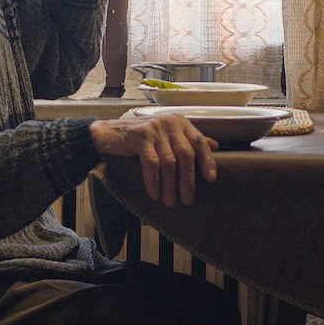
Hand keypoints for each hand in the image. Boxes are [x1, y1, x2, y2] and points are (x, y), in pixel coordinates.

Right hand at [89, 114, 218, 206]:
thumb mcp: (168, 136)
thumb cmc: (141, 138)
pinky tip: (154, 194)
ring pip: (169, 162)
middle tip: (187, 200)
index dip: (207, 161)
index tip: (211, 179)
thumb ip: (189, 139)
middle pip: (186, 154)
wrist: (108, 134)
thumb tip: (216, 146)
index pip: (200, 142)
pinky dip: (154, 182)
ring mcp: (155, 128)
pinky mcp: (140, 136)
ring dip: (170, 186)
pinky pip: (152, 164)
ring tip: (170, 202)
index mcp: (180, 122)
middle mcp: (170, 123)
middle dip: (188, 180)